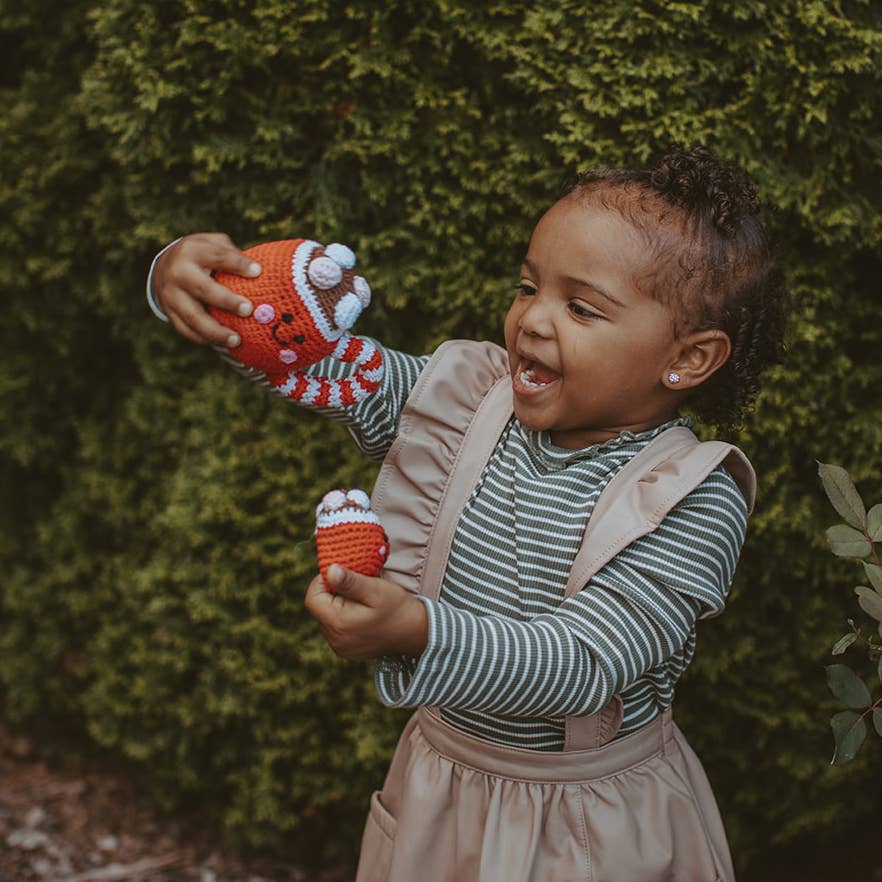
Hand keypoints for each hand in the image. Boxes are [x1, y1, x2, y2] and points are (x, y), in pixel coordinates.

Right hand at [152, 232, 260, 346]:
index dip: (237, 264)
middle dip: (226, 301)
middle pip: (203, 288)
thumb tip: (259, 272)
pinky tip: (222, 345)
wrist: (163, 267)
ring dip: (215, 331)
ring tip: (236, 340)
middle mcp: (178, 272)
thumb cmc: (201, 256)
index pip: (217, 256)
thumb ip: (232, 254)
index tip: (258, 272)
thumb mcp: (212, 244)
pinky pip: (186, 330)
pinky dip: (204, 339)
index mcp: (192, 251)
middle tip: (248, 310)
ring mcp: (170, 295)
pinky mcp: (169, 313)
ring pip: (193, 316)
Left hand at [304, 565, 428, 660]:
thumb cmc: (398, 608)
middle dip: (333, 592)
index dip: (322, 581)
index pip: (312, 597)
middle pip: (319, 607)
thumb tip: (329, 570)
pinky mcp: (347, 650)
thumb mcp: (375, 590)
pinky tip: (363, 613)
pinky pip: (336, 629)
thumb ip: (350, 581)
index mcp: (338, 624)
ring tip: (362, 600)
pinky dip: (345, 617)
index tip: (343, 574)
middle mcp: (335, 640)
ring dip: (339, 604)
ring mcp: (341, 648)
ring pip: (327, 618)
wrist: (418, 633)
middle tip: (357, 585)